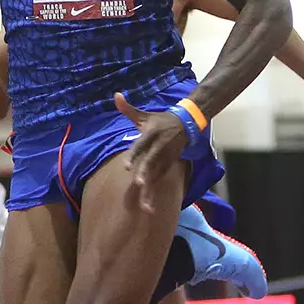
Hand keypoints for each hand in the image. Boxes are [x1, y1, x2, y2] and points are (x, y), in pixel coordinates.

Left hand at [113, 93, 188, 214]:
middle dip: (145, 174)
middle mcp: (158, 149)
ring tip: (144, 207)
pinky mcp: (168, 166)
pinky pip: (159, 181)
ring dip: (150, 191)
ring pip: (156, 176)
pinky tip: (148, 207)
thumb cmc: (161, 121)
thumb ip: (128, 109)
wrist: (187, 124)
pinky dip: (153, 194)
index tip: (125, 167)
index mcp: (150, 135)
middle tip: (139, 184)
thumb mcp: (144, 115)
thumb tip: (116, 95)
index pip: (140, 147)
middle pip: (150, 163)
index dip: (133, 156)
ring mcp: (164, 159)